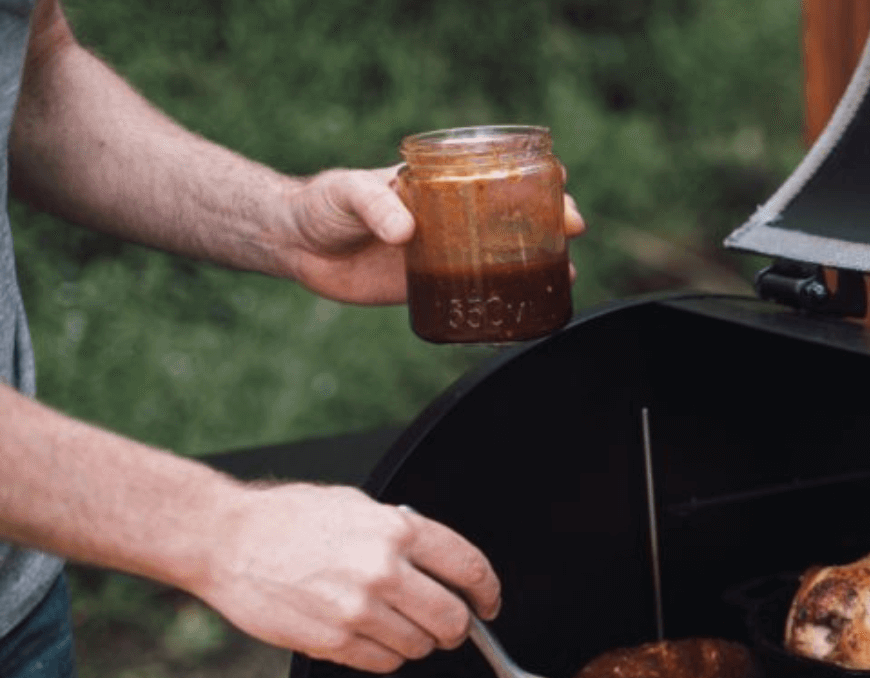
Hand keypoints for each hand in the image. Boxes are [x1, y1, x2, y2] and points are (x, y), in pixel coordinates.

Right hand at [196, 485, 501, 672]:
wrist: (224, 540)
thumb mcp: (356, 505)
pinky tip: (368, 635)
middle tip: (447, 625)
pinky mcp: (333, 641)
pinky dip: (384, 655)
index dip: (487, 592)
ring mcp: (358, 610)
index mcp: (397, 531)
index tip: (487, 603)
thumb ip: (402, 533)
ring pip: (419, 646)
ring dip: (416, 642)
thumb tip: (438, 561)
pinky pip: (384, 663)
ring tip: (393, 623)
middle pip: (453, 619)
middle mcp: (383, 570)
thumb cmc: (286, 519)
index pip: (469, 568)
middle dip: (456, 627)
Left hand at [279, 165, 586, 304]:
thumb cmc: (322, 203)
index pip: (494, 173)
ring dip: (538, 263)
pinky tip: (524, 308)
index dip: (532, 176)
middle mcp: (449, 216)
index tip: (560, 180)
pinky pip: (474, 292)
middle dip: (549, 220)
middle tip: (572, 230)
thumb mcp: (348, 192)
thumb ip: (375, 205)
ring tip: (566, 274)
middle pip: (512, 216)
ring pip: (502, 255)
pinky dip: (502, 298)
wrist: (294, 243)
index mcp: (438, 186)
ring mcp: (443, 251)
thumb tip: (406, 231)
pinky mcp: (428, 285)